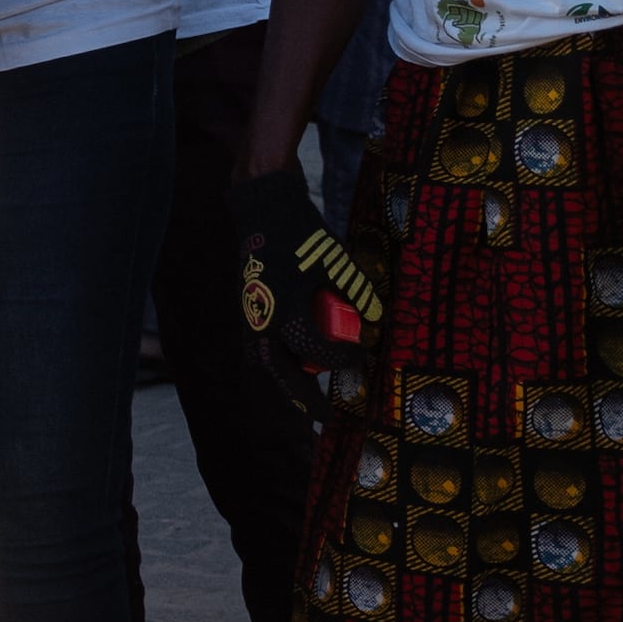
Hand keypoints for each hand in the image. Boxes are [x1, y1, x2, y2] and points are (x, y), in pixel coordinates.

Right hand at [232, 161, 378, 417]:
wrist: (262, 209)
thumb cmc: (301, 235)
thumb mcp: (337, 264)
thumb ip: (355, 294)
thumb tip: (373, 319)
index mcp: (286, 311)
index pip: (315, 352)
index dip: (341, 362)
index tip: (359, 362)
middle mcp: (263, 319)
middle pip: (279, 371)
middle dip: (301, 395)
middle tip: (322, 413)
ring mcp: (251, 313)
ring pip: (265, 360)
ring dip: (286, 377)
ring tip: (307, 390)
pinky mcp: (249, 306)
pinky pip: (259, 344)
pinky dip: (276, 358)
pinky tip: (291, 360)